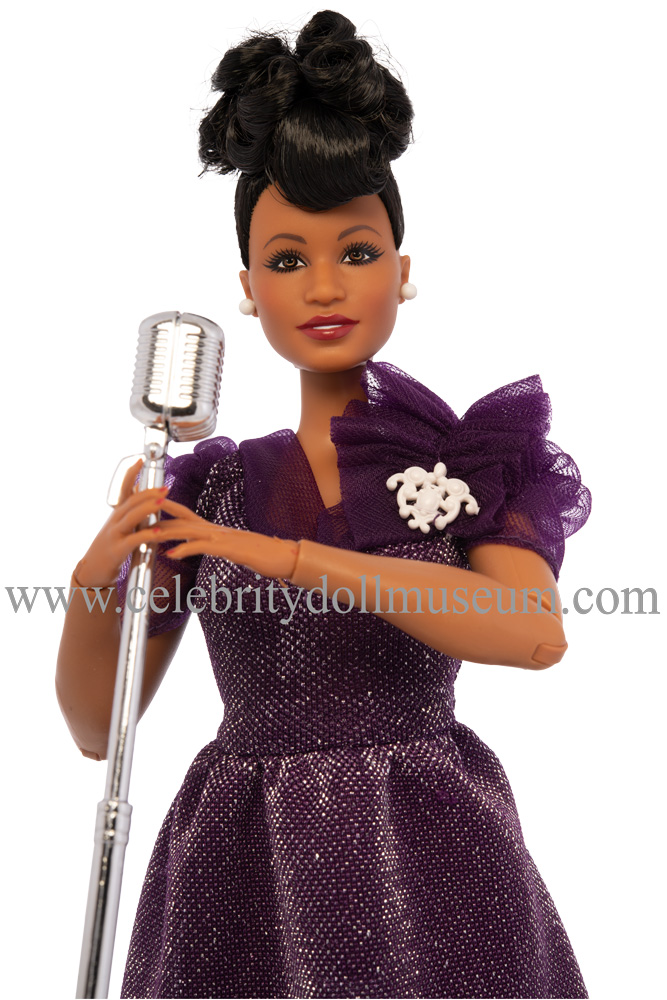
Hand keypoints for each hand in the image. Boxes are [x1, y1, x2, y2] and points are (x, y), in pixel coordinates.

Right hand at [74, 459, 169, 587]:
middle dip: (149, 492)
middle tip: (166, 486)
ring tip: (162, 500)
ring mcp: (114, 535)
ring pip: (131, 517)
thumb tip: (139, 490)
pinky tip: (157, 531)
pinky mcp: (117, 550)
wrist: (93, 570)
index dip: (131, 474)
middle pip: (131, 501)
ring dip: (148, 508)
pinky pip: (133, 541)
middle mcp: (114, 521)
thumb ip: (129, 509)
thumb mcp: (118, 525)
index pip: (124, 490)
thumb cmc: (110, 547)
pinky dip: (146, 535)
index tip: (141, 460)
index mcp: (117, 514)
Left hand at [155, 498, 299, 579]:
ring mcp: (223, 537)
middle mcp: (216, 529)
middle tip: (138, 511)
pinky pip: (203, 547)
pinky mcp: (229, 549)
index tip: (149, 504)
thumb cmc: (262, 555)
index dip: (167, 509)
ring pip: (189, 531)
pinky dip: (185, 550)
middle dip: (160, 515)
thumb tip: (205, 546)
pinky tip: (171, 555)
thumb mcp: (234, 549)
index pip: (186, 515)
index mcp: (216, 530)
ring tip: (147, 534)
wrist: (284, 556)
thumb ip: (217, 545)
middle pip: (183, 519)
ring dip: (167, 532)